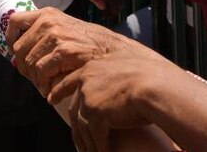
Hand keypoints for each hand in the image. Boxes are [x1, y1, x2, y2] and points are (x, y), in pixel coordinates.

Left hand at [6, 8, 128, 94]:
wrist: (116, 53)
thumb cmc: (91, 45)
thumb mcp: (66, 28)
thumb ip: (44, 34)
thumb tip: (15, 55)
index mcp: (48, 14)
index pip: (14, 21)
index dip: (11, 40)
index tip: (15, 54)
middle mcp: (49, 21)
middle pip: (19, 48)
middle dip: (24, 67)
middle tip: (36, 79)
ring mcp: (56, 35)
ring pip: (29, 63)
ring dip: (35, 79)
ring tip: (45, 86)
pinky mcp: (63, 51)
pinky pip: (41, 72)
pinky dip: (44, 84)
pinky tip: (51, 91)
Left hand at [46, 38, 178, 151]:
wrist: (155, 85)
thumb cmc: (151, 75)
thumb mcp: (127, 63)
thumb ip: (115, 69)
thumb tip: (118, 75)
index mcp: (92, 68)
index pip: (70, 81)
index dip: (60, 91)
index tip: (51, 98)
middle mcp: (86, 83)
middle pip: (73, 106)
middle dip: (71, 121)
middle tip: (71, 133)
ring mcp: (89, 98)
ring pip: (83, 125)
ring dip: (87, 141)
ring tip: (90, 151)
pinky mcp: (96, 115)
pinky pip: (96, 135)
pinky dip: (100, 147)